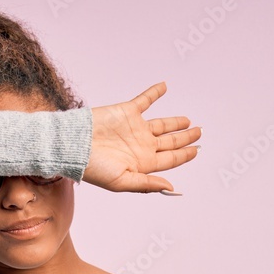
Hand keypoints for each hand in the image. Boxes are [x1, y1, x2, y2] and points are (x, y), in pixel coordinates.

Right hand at [83, 81, 200, 193]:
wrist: (74, 145)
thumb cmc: (93, 168)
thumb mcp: (121, 181)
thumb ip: (147, 184)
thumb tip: (171, 187)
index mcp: (142, 163)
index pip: (170, 159)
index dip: (185, 154)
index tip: (197, 150)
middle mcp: (141, 145)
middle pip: (170, 142)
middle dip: (185, 138)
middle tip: (199, 133)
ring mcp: (135, 128)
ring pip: (162, 124)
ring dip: (175, 122)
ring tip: (188, 121)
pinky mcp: (127, 112)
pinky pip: (145, 100)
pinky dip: (155, 92)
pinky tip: (165, 86)